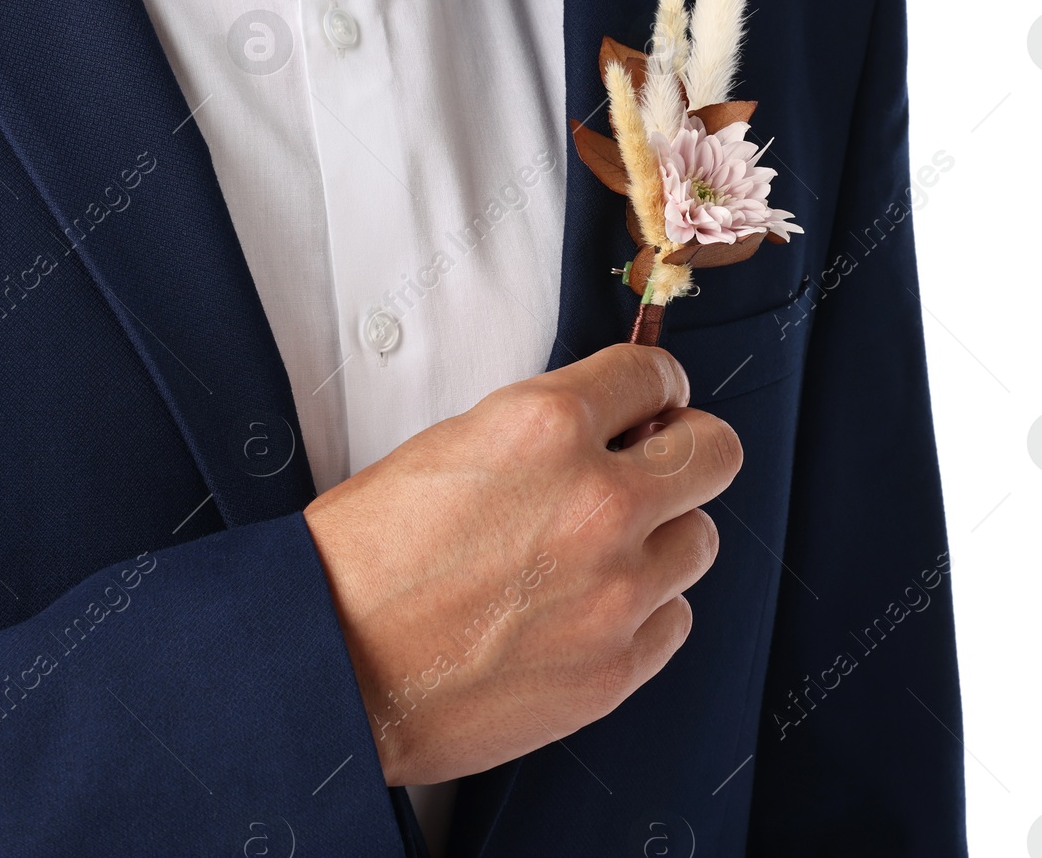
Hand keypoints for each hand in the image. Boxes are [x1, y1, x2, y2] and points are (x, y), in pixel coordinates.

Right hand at [301, 344, 742, 786]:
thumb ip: (544, 432)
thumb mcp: (451, 445)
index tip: (651, 406)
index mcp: (546, 427)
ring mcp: (616, 591)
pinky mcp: (614, 667)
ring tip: (601, 554)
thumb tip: (609, 433)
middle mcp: (598, 502)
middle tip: (653, 469)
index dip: (654, 389)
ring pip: (700, 541)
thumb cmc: (364, 557)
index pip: (655, 375)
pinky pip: (675, 620)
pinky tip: (588, 611)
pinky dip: (644, 613)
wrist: (327, 664)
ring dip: (661, 539)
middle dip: (685, 453)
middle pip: (715, 453)